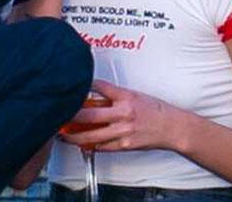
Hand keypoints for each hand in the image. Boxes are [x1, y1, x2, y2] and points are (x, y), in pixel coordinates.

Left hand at [62, 80, 183, 151]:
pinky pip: (103, 146)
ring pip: (92, 135)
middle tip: (58, 114)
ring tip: (63, 134)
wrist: (173, 127)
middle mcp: (123, 114)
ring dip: (74, 136)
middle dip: (71, 115)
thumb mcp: (134, 95)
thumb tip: (93, 96)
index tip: (70, 87)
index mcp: (125, 97)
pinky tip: (81, 144)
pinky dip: (90, 145)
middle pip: (90, 114)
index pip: (99, 86)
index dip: (83, 86)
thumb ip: (114, 96)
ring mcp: (123, 131)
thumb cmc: (155, 110)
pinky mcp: (125, 145)